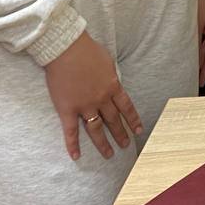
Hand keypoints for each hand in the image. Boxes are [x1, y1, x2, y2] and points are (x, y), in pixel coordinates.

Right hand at [44, 31, 143, 160]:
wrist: (66, 48)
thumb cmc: (86, 50)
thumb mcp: (107, 61)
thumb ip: (111, 75)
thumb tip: (113, 82)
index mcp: (112, 86)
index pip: (127, 107)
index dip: (133, 120)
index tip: (138, 130)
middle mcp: (101, 99)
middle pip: (114, 120)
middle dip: (121, 134)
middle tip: (126, 145)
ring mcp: (84, 105)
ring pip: (96, 129)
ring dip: (103, 143)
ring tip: (109, 154)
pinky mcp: (67, 109)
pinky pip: (70, 131)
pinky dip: (73, 145)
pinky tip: (76, 156)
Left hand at [197, 0, 204, 87]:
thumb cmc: (201, 1)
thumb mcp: (195, 25)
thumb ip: (194, 43)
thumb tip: (193, 59)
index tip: (200, 82)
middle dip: (201, 66)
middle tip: (192, 77)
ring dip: (198, 56)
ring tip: (189, 66)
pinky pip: (203, 39)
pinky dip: (196, 46)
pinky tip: (189, 49)